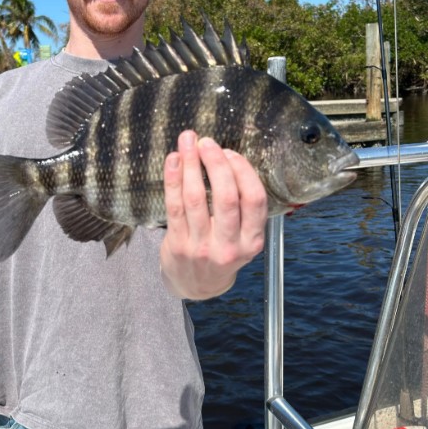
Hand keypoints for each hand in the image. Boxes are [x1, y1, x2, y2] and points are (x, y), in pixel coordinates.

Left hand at [160, 131, 266, 298]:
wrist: (196, 286)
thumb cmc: (221, 252)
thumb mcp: (243, 239)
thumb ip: (242, 208)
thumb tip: (227, 158)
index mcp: (252, 242)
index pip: (254, 200)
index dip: (243, 171)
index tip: (230, 153)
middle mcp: (229, 247)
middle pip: (226, 197)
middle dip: (216, 163)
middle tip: (207, 142)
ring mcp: (202, 248)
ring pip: (196, 199)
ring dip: (191, 164)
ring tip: (187, 141)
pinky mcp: (178, 246)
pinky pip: (174, 206)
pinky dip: (173, 179)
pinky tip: (174, 160)